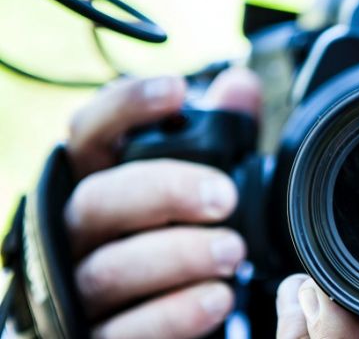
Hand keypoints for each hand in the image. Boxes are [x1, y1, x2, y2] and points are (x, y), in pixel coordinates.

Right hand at [64, 69, 260, 338]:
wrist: (162, 317)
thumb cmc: (176, 237)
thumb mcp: (202, 183)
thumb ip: (222, 135)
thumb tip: (241, 85)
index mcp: (100, 182)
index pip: (91, 133)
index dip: (126, 107)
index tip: (177, 91)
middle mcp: (79, 232)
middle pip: (98, 200)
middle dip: (164, 191)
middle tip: (224, 198)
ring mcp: (78, 289)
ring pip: (108, 269)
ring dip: (177, 256)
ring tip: (233, 252)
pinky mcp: (96, 337)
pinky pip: (124, 330)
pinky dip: (173, 314)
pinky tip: (216, 298)